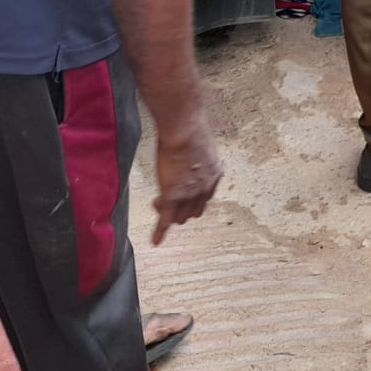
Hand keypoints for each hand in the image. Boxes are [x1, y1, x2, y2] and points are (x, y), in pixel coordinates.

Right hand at [152, 110, 221, 244]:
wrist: (184, 128)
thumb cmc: (189, 129)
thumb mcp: (199, 145)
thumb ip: (196, 156)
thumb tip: (189, 152)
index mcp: (214, 174)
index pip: (205, 197)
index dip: (192, 198)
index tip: (182, 195)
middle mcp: (205, 187)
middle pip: (193, 210)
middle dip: (180, 208)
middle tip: (164, 200)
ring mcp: (189, 193)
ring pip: (179, 216)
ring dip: (168, 214)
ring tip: (157, 203)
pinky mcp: (173, 196)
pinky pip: (166, 219)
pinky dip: (160, 232)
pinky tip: (155, 241)